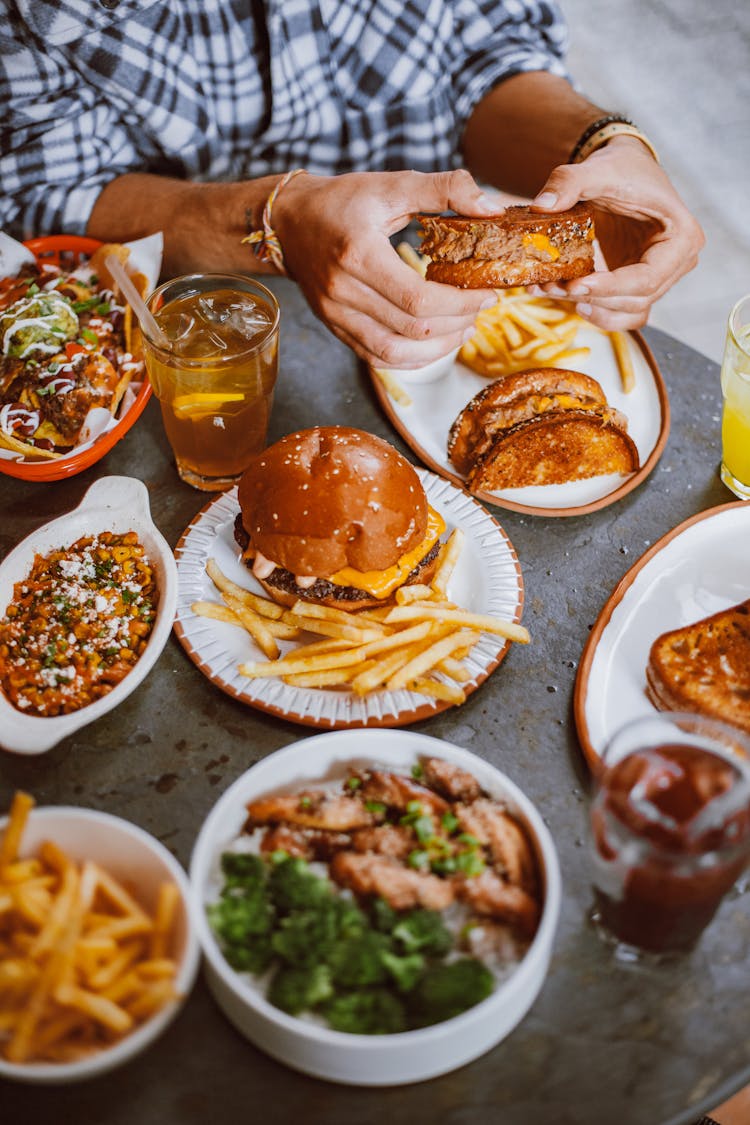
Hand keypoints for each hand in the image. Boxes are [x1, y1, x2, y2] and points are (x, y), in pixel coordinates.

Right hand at [272, 169, 498, 367]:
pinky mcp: (335, 327)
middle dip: (456, 324)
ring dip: (437, 349)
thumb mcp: (392, 184)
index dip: (460, 303)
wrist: (288, 222)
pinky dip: (410, 359)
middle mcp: (344, 291)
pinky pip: (377, 357)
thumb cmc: (342, 200)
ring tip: (463, 331)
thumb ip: (445, 189)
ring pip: (395, 352)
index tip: (486, 294)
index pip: (418, 299)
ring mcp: (336, 314)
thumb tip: (491, 208)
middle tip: (479, 309)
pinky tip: (433, 345)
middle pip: (411, 329)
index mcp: (359, 254)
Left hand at [529, 137, 704, 329]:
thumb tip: (540, 207)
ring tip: (555, 292)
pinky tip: (574, 302)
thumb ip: (569, 183)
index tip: (575, 284)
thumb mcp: (598, 169)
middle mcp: (677, 264)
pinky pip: (622, 312)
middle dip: (592, 298)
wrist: (625, 171)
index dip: (610, 287)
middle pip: (636, 299)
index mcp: (682, 238)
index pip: (648, 278)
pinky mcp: (637, 285)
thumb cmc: (623, 169)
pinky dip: (597, 312)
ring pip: (628, 311)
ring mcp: (659, 278)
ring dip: (591, 308)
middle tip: (552, 287)